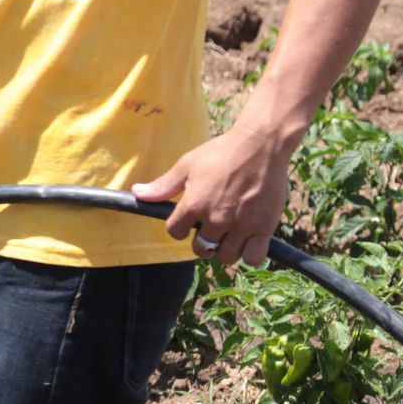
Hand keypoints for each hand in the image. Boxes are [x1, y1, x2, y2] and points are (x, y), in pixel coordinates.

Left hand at [132, 126, 295, 268]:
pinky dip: (250, 254)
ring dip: (224, 250)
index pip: (175, 232)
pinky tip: (247, 241)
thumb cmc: (221, 153)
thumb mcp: (187, 165)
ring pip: (227, 257)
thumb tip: (137, 193)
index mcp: (194, 205)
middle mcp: (216, 219)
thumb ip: (163, 186)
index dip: (179, 228)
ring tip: (228, 235)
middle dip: (201, 242)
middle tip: (209, 229)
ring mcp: (242, 225)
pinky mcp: (265, 227)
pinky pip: (254, 257)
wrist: (261, 145)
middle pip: (201, 249)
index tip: (187, 221)